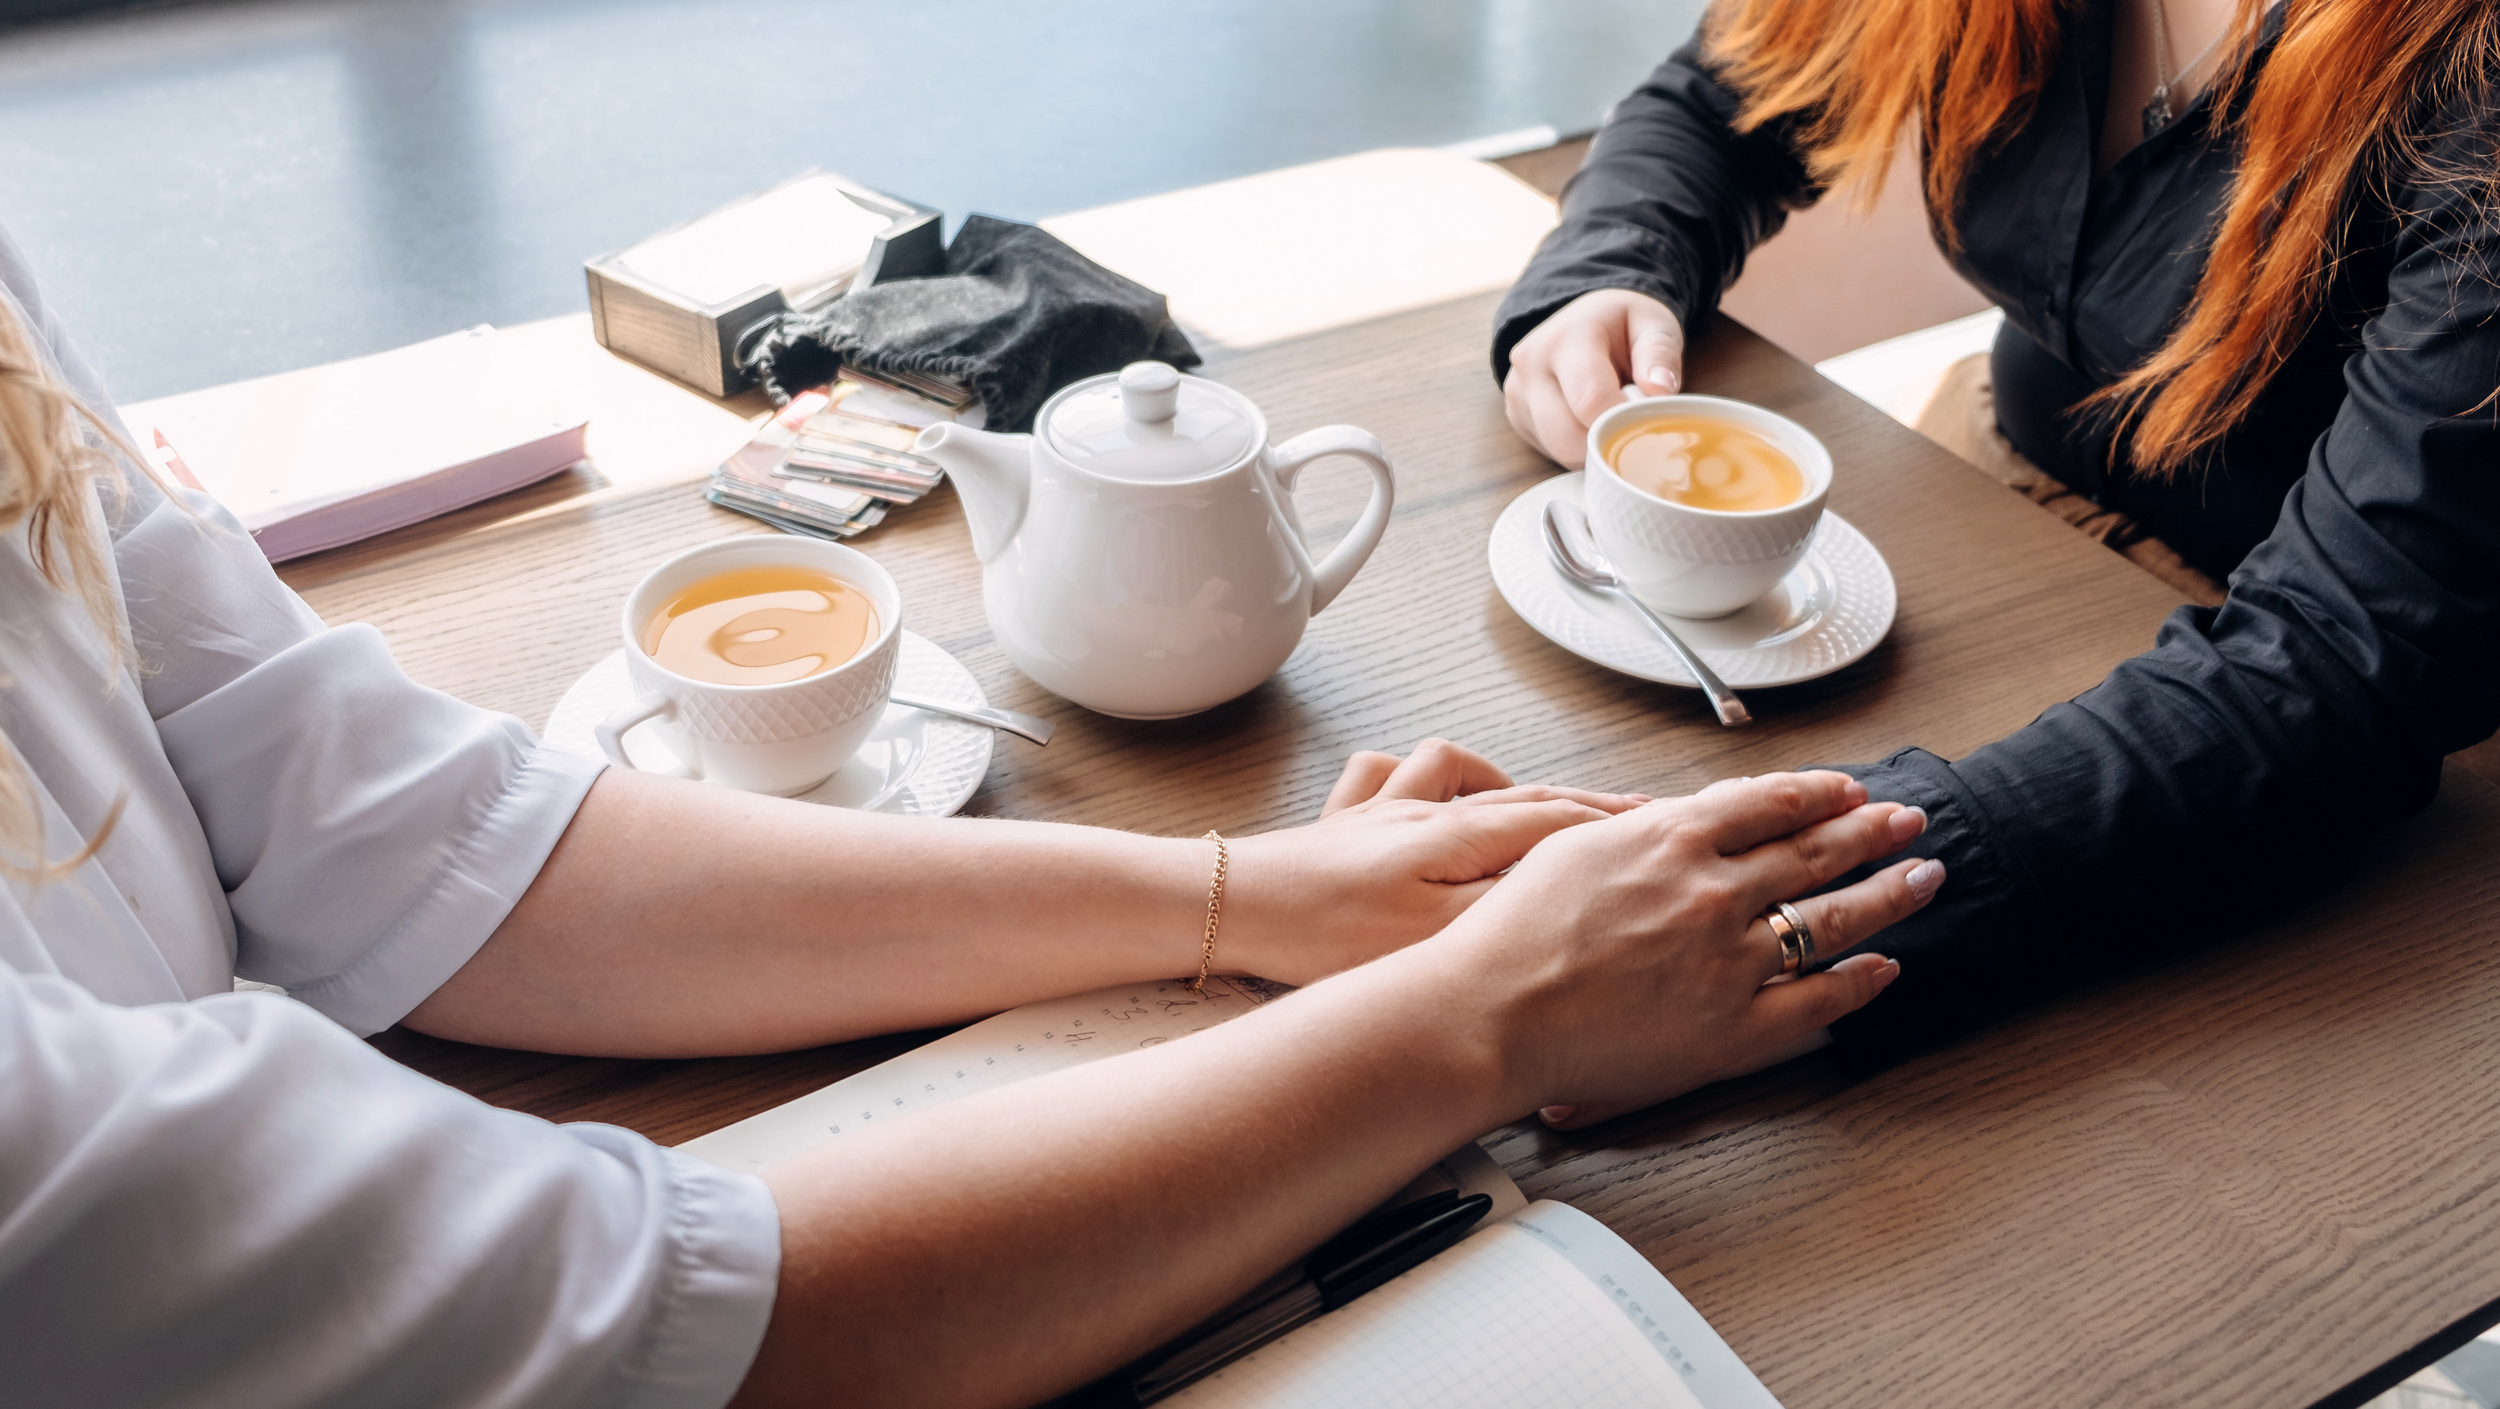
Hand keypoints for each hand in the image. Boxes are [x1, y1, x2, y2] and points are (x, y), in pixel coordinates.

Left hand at [1224, 739, 1647, 986]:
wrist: (1235, 908)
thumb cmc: (1325, 933)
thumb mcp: (1436, 935)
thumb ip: (1511, 907)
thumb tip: (1574, 888)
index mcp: (1461, 835)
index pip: (1561, 822)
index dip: (1619, 826)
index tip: (1669, 826)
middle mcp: (1428, 810)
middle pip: (1526, 793)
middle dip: (1586, 802)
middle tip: (1639, 810)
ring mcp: (1384, 810)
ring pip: (1459, 772)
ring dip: (1505, 780)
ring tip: (1536, 799)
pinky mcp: (1343, 823)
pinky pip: (1387, 775)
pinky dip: (1418, 776)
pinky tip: (1423, 789)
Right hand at [1431, 771, 1943, 1126]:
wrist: (1490, 1011)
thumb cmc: (1508, 936)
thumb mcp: (1568, 847)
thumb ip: (1632, 829)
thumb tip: (1671, 817)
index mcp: (1671, 841)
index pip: (1767, 804)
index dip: (1817, 794)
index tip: (1847, 789)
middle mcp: (1713, 892)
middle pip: (1814, 851)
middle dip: (1871, 830)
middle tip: (1908, 818)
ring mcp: (1731, 960)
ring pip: (1833, 917)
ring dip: (1888, 891)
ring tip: (1924, 875)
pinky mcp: (1735, 1026)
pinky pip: (1818, 1000)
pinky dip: (1860, 981)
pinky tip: (1884, 967)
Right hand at [1501, 288, 1685, 467]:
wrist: (1583, 316)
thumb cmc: (1621, 323)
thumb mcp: (1652, 322)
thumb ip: (1659, 354)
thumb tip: (1661, 391)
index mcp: (1568, 338)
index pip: (1591, 400)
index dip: (1624, 423)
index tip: (1648, 420)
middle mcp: (1531, 365)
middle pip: (1567, 437)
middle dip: (1606, 441)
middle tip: (1631, 424)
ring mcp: (1517, 393)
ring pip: (1558, 450)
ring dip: (1591, 448)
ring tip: (1609, 419)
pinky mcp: (1515, 415)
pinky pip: (1549, 451)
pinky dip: (1576, 447)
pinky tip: (1588, 422)